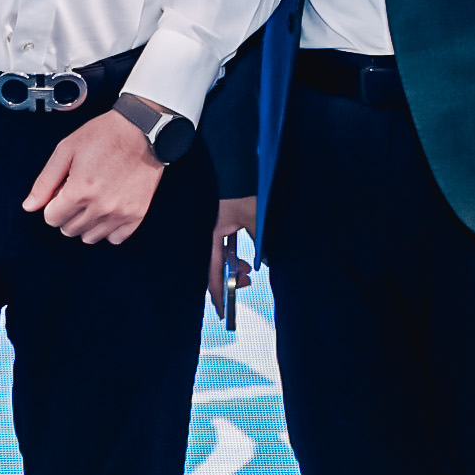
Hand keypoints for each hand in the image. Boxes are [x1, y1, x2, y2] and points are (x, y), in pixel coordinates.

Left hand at [22, 106, 165, 246]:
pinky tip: (108, 210)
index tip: (62, 192)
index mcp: (79, 191)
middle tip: (78, 192)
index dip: (53, 204)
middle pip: (68, 230)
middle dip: (67, 213)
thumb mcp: (66, 150)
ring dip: (86, 223)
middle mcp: (100, 207)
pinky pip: (115, 239)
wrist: (141, 130)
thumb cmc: (104, 135)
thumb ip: (45, 182)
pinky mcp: (137, 215)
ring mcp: (120, 213)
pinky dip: (108, 228)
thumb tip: (30, 206)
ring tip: (93, 200)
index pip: (51, 219)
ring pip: (90, 237)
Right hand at [208, 194, 257, 323]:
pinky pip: (224, 247)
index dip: (218, 294)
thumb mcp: (255, 217)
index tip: (223, 312)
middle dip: (229, 280)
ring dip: (233, 267)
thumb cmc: (242, 186)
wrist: (235, 162)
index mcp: (212, 235)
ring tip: (248, 270)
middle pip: (214, 267)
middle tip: (246, 282)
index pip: (213, 272)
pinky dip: (234, 256)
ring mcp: (214, 228)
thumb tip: (264, 263)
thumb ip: (261, 241)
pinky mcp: (222, 222)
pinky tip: (246, 257)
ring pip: (220, 257)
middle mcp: (209, 234)